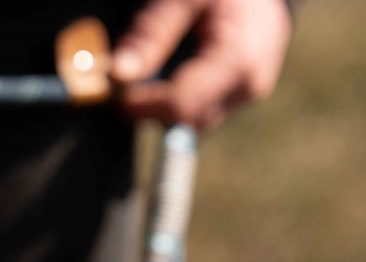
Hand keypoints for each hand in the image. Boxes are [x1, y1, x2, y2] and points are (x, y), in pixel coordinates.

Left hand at [111, 0, 292, 131]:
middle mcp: (247, 85)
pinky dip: (183, 98)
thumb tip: (118, 75)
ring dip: (166, 106)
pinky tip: (178, 71)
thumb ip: (150, 33)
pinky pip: (205, 111)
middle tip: (131, 82)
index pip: (181, 106)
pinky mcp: (243, 96)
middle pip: (186, 121)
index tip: (118, 93)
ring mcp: (248, 94)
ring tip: (157, 70)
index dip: (143, 106)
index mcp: (236, 59)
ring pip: (194, 123)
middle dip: (152, 108)